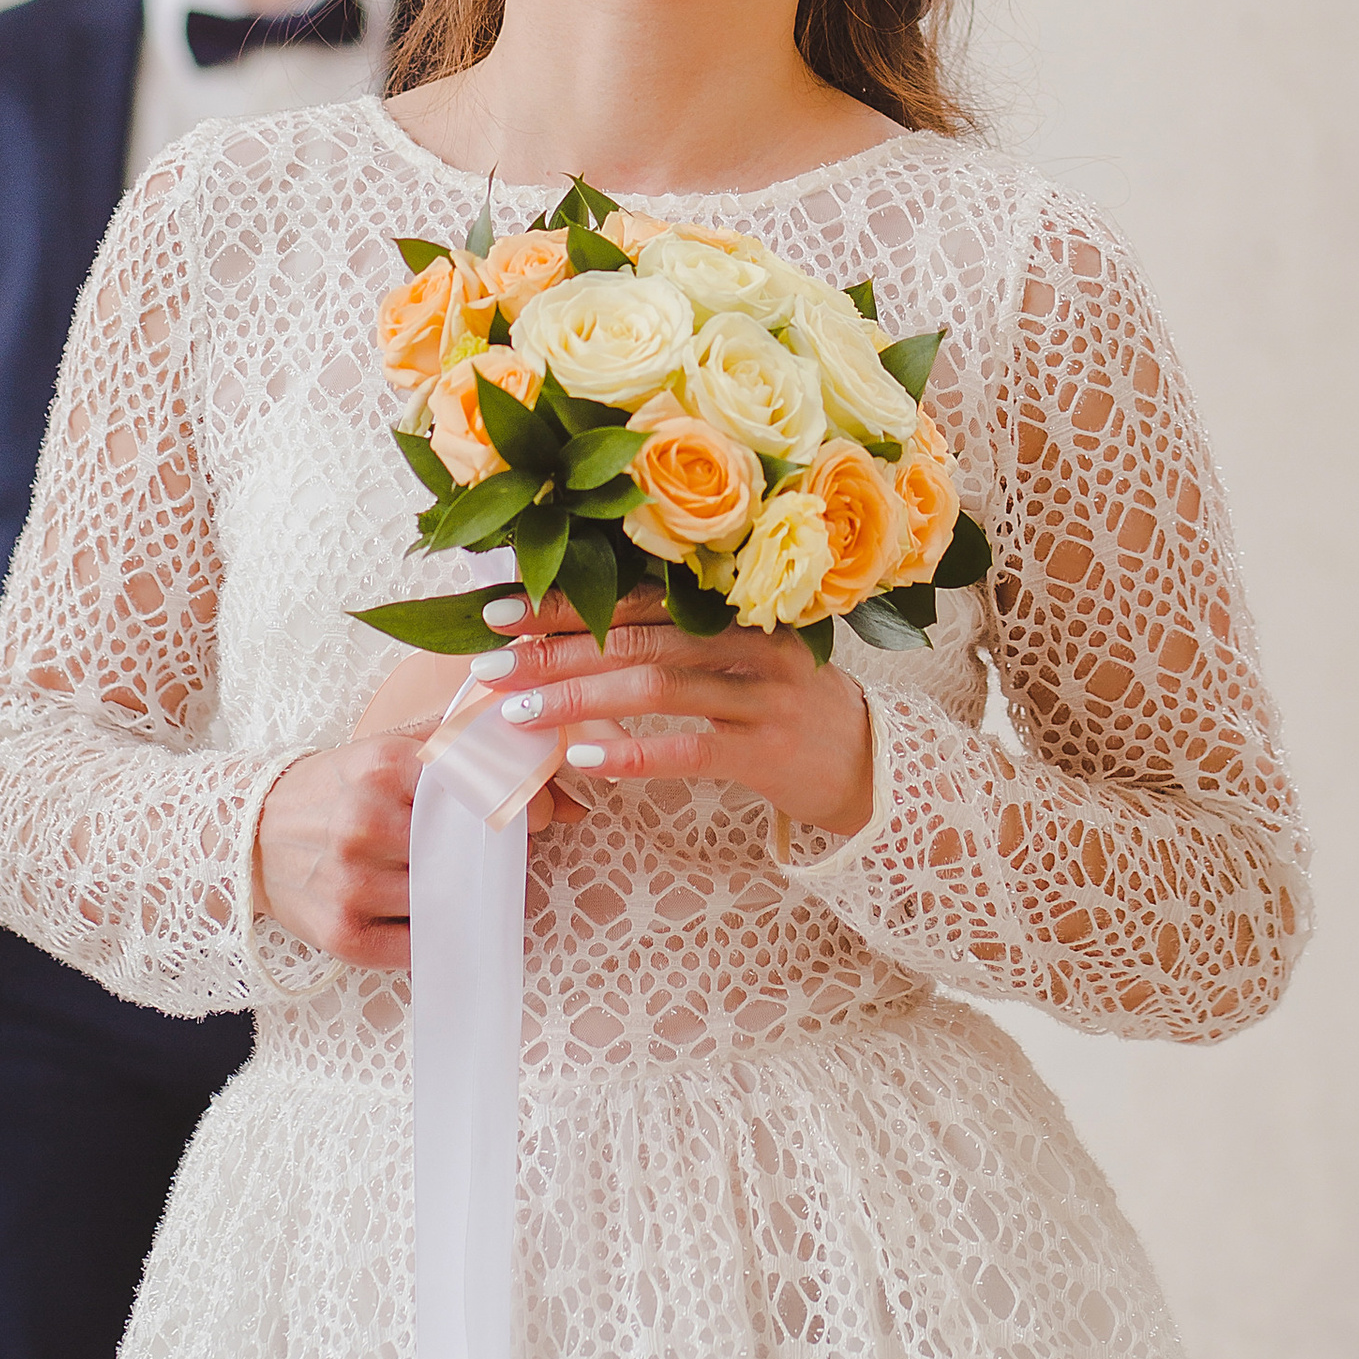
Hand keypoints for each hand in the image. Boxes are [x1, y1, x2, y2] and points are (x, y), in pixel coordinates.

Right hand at [254, 722, 579, 972]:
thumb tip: (551, 773)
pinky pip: (417, 946)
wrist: (252, 833)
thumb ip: (460, 746)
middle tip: (505, 856)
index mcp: (382, 766)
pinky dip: (436, 935)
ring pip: (446, 899)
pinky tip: (437, 917)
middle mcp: (365, 822)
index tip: (540, 813)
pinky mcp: (343, 934)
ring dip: (470, 898)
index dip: (518, 803)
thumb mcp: (386, 749)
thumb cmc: (336, 790)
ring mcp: (351, 882)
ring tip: (470, 886)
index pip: (477, 788)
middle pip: (467, 849)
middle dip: (497, 856)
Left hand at [471, 594, 874, 839]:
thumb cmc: (784, 703)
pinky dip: (633, 753)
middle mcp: (748, 638)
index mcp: (734, 604)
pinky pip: (690, 749)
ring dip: (578, 698)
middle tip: (487, 664)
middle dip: (554, 649)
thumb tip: (575, 629)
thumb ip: (673, 636)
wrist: (871, 764)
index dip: (564, 600)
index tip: (498, 611)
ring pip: (655, 687)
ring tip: (517, 713)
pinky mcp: (767, 751)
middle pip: (636, 635)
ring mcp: (761, 694)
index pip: (634, 594)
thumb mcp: (739, 655)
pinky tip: (583, 760)